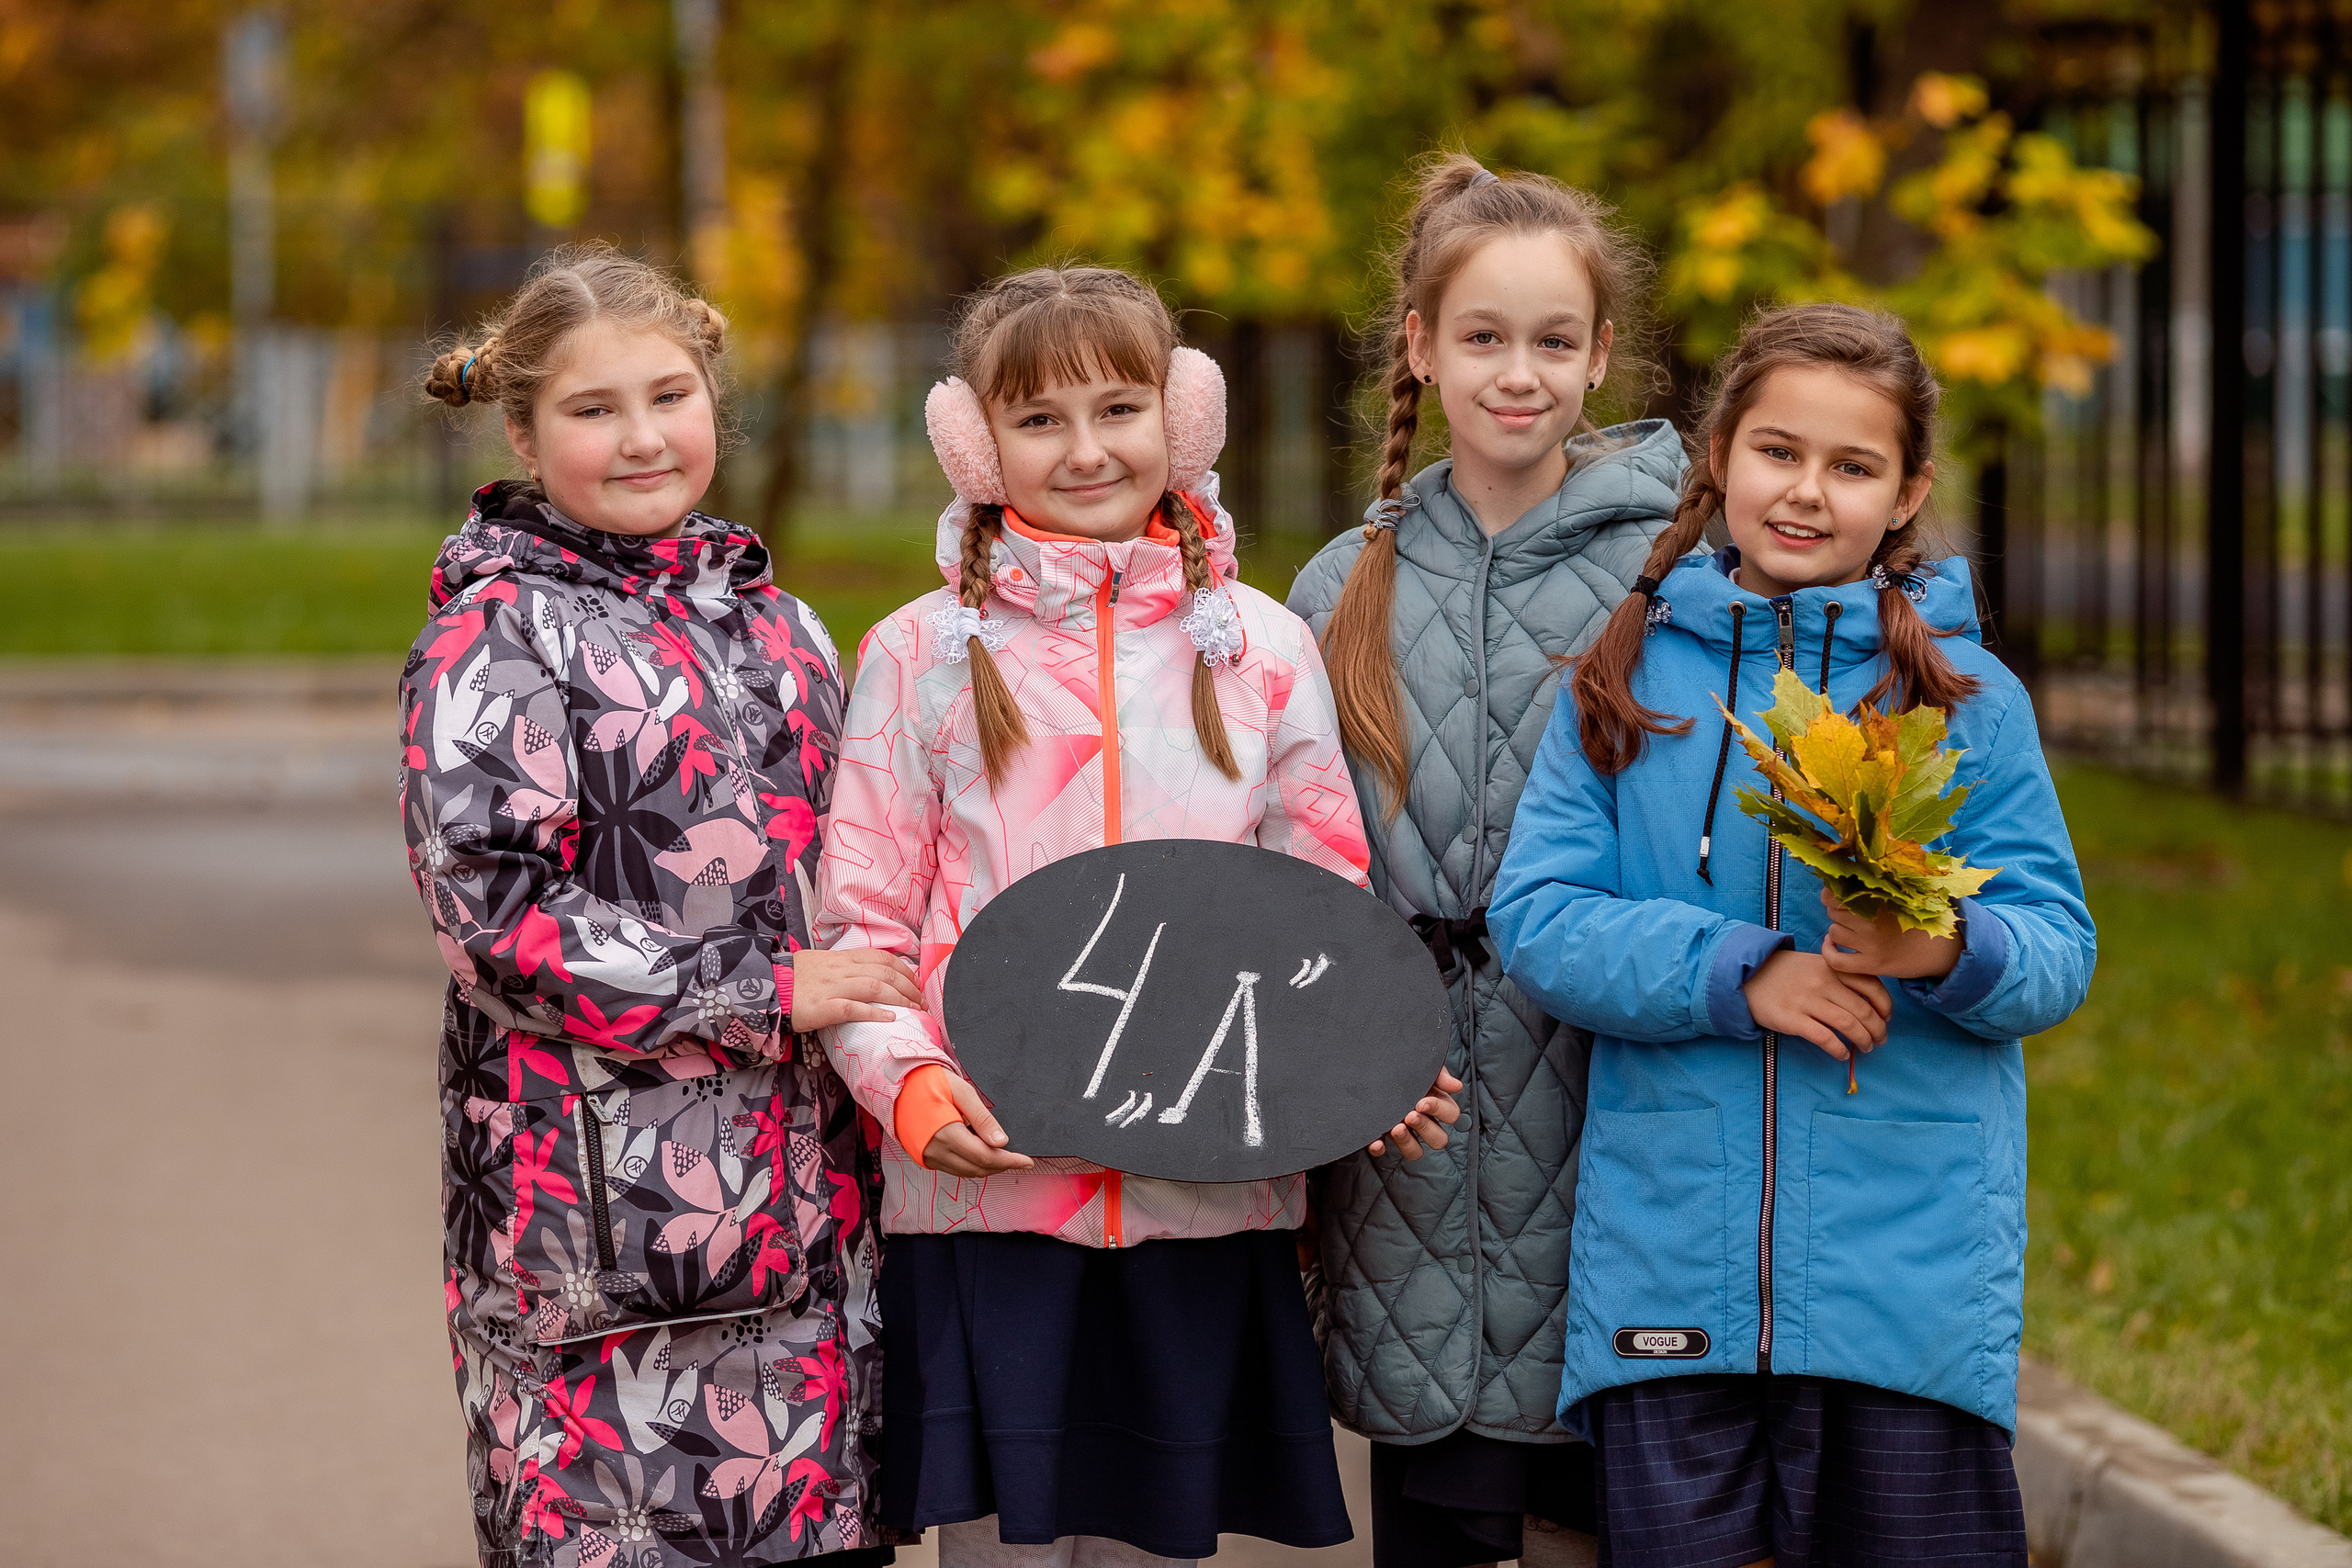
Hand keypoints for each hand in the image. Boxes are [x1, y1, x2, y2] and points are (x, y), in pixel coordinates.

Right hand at [789, 947, 925, 1031]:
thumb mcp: (820, 962)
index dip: (903, 968)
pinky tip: (890, 1019)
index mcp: (840, 958)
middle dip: (908, 986)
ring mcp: (832, 987)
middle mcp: (840, 969)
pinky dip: (874, 1012)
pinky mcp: (823, 1007)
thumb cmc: (791, 977)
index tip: (916, 980)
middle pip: (884, 972)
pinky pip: (853, 1008)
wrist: (764, 986)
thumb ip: (842, 966)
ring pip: (874, 987)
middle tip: (922, 1000)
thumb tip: (864, 970)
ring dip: (900, 998)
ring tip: (914, 1009)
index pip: (880, 957)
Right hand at [920, 1073, 1035, 1178]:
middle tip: (1019, 1160)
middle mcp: (936, 1151)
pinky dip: (971, 1165)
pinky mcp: (925, 1157)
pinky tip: (981, 1154)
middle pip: (977, 1168)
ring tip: (1004, 1157)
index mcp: (947, 1134)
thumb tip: (1001, 1141)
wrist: (899, 1084)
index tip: (1026, 1160)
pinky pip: (953, 1168)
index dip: (1008, 1161)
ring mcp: (929, 1157)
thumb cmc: (930, 1082)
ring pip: (966, 1172)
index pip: (985, 1157)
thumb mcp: (962, 1092)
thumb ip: (982, 1118)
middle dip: (1001, 1166)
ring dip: (987, 1168)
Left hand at [1370, 1067, 1463, 1159]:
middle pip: (1438, 1139)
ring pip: (1416, 1152)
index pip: (1451, 1115)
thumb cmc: (1404, 1070)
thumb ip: (1439, 1075)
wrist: (1375, 1067)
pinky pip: (1384, 1152)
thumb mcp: (1422, 1068)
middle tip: (1410, 1116)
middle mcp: (1424, 1123)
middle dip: (1425, 1128)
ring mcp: (1405, 1134)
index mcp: (1437, 1105)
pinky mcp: (1383, 1139)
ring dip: (1407, 1143)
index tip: (1422, 1102)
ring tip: (1396, 1129)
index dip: (1439, 1110)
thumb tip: (1456, 1086)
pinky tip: (1375, 1142)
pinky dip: (1380, 1148)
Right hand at [1743, 946, 1889, 1061]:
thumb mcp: (1814, 963)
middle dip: (1877, 1029)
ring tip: (1866, 1048)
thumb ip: (1838, 974)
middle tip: (1880, 1039)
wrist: (1746, 976)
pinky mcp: (1791, 1019)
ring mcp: (1806, 1000)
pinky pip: (1824, 1038)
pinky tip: (1842, 1054)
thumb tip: (1868, 1000)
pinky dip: (1839, 1049)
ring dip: (1863, 1040)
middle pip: (1863, 1009)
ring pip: (1848, 1024)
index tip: (1886, 1018)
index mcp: (1831, 966)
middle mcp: (1822, 982)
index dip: (1885, 1005)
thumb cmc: (1784, 972)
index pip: (1871, 985)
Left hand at [1820, 890, 1961, 980]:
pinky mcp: (1872, 965)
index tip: (1837, 894)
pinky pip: (1836, 961)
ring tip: (1853, 928)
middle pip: (1833, 911)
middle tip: (1851, 912)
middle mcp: (1872, 922)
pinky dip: (1829, 952)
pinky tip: (1833, 945)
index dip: (1831, 893)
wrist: (1944, 949)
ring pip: (1834, 931)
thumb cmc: (1923, 917)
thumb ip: (1882, 880)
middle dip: (1838, 910)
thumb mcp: (1905, 893)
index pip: (1835, 893)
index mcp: (1880, 899)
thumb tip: (1854, 860)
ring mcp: (1871, 945)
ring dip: (1838, 929)